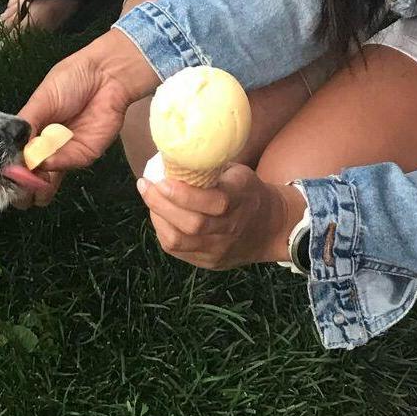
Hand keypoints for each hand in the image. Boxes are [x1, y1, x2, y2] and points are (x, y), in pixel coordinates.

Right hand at [14, 28, 158, 207]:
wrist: (106, 75)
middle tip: (13, 188)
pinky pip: (65, 165)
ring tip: (26, 187)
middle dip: (20, 186)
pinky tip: (45, 163)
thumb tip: (12, 155)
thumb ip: (25, 127)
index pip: (15, 157)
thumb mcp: (41, 100)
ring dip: (36, 185)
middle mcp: (46, 146)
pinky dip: (54, 165)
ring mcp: (65, 153)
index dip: (8, 169)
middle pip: (30, 176)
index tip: (0, 177)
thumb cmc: (72, 80)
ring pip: (46, 180)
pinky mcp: (84, 155)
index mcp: (32, 131)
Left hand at [138, 161, 302, 270]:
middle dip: (161, 204)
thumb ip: (210, 167)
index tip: (162, 178)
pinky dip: (163, 231)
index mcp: (241, 201)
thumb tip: (174, 152)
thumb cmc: (247, 192)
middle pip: (191, 224)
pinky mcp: (208, 263)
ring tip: (149, 197)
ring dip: (158, 217)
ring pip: (180, 241)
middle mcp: (231, 230)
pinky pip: (178, 251)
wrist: (270, 228)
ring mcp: (219, 250)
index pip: (214, 203)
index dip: (184, 194)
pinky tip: (158, 214)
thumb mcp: (238, 173)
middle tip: (145, 185)